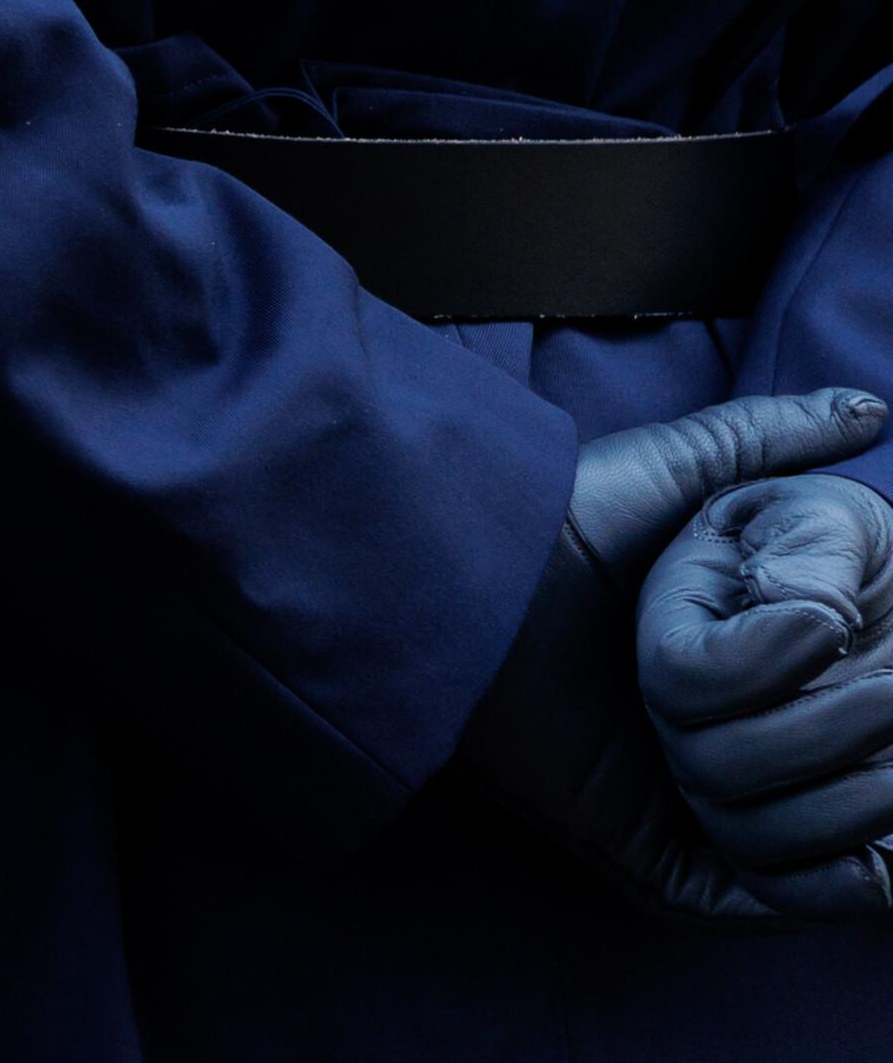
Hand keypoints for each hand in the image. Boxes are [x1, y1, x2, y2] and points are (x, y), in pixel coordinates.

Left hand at [449, 387, 888, 920]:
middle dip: (855, 729)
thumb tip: (869, 408)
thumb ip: (764, 441)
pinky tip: (808, 825)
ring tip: (742, 731)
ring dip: (822, 798)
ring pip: (835, 843)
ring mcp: (711, 814)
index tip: (866, 639)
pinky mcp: (670, 866)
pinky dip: (812, 878)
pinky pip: (776, 900)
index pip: (880, 702)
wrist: (460, 597)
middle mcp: (746, 748)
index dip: (888, 680)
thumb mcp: (673, 475)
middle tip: (829, 683)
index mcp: (763, 670)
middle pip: (875, 781)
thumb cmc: (557, 524)